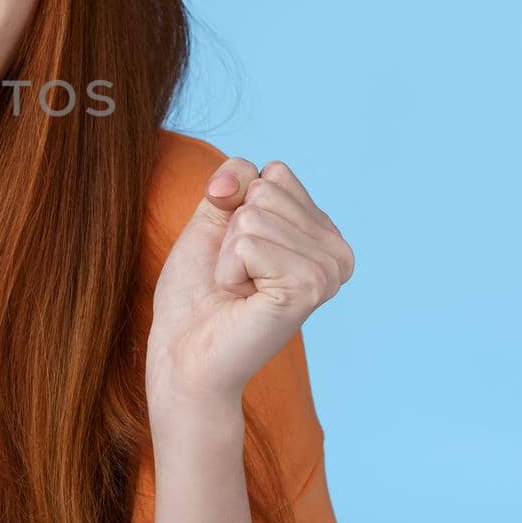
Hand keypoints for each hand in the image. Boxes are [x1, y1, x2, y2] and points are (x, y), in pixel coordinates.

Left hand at [145, 157, 352, 409]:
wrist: (184, 350)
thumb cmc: (199, 290)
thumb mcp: (214, 218)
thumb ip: (234, 181)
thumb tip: (244, 177)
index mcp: (323, 233)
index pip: (275, 172)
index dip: (235, 206)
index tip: (237, 249)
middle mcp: (336, 252)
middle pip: (266, 189)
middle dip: (232, 229)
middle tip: (236, 273)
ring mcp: (328, 271)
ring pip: (255, 215)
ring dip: (229, 253)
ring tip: (238, 288)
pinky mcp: (308, 288)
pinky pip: (249, 243)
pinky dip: (229, 268)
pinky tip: (241, 298)